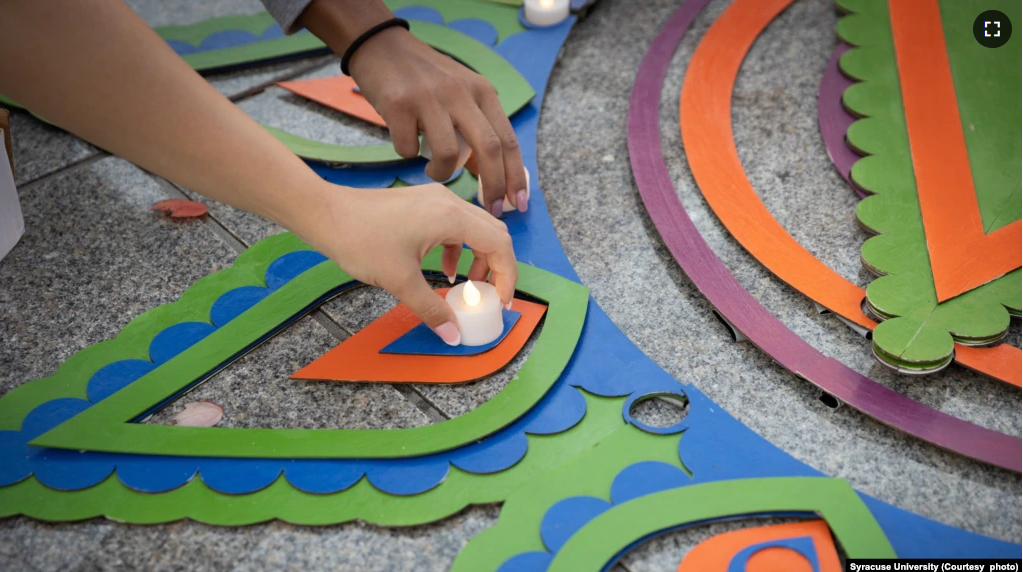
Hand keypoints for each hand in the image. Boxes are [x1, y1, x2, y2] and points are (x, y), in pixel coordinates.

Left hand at [293, 181, 517, 344]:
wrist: (325, 213)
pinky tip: (443, 270)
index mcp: (450, 217)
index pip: (499, 245)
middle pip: (494, 233)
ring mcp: (436, 200)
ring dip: (479, 257)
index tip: (501, 302)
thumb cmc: (360, 240)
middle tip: (489, 296)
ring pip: (476, 228)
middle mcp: (449, 203)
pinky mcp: (423, 203)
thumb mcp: (399, 281)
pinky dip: (458, 248)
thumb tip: (452, 334)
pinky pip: (455, 225)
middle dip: (497, 267)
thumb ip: (431, 309)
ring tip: (468, 286)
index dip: (507, 277)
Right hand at [348, 27, 528, 216]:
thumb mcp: (461, 93)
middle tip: (489, 208)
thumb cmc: (425, 79)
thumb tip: (492, 176)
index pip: (508, 140)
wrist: (381, 46)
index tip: (517, 204)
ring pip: (448, 154)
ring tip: (434, 171)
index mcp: (482, 92)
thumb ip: (477, 127)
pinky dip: (407, 155)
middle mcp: (461, 93)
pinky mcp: (398, 105)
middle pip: (489, 149)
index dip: (515, 176)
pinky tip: (405, 143)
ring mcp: (429, 98)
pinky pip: (408, 149)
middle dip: (493, 186)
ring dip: (442, 173)